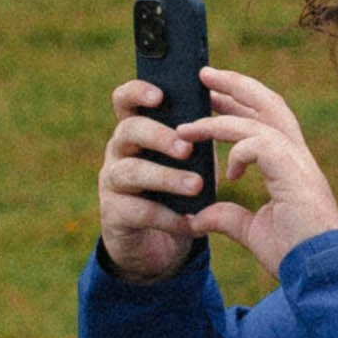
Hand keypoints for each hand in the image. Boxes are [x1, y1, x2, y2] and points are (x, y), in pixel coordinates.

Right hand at [96, 77, 217, 279]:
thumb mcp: (191, 161)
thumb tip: (225, 117)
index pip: (126, 99)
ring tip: (197, 186)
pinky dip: (168, 217)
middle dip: (159, 136)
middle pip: (128, 130)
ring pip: (131, 171)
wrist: (159, 245)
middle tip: (187, 149)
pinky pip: (139, 211)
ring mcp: (112, 182)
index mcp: (137, 129)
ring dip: (166, 177)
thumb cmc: (178, 190)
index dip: (138, 92)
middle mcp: (119, 150)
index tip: (160, 96)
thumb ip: (200, 139)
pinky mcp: (113, 214)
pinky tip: (191, 224)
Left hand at [187, 64, 337, 275]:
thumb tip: (198, 217)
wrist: (322, 274)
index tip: (211, 94)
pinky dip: (239, 151)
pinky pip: (261, 145)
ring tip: (188, 124)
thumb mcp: (253, 233)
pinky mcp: (294, 174)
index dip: (240, 101)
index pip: (266, 117)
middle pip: (269, 102)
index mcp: (290, 164)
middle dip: (236, 84)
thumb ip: (228, 218)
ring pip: (260, 120)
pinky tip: (229, 172)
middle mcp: (297, 155)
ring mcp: (298, 162)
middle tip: (203, 74)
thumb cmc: (296, 254)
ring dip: (221, 118)